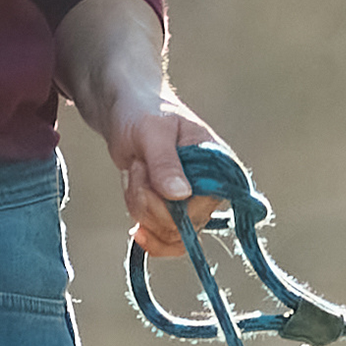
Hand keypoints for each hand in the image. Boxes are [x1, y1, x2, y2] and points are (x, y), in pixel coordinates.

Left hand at [92, 78, 214, 257]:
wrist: (126, 110)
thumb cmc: (143, 111)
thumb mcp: (152, 132)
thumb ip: (165, 163)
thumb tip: (180, 196)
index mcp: (219, 168)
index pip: (201, 210)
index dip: (166, 205)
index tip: (143, 170)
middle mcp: (212, 190)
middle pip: (181, 228)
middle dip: (147, 203)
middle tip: (137, 167)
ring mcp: (193, 203)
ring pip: (166, 234)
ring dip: (139, 207)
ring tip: (136, 172)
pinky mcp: (175, 210)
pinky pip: (160, 235)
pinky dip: (139, 218)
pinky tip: (132, 196)